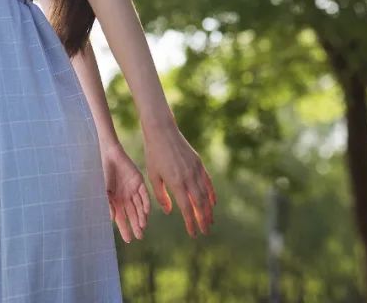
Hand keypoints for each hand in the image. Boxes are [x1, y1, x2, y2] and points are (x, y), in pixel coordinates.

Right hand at [100, 141, 149, 243]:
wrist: (109, 156)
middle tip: (139, 237)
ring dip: (142, 216)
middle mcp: (126, 198)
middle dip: (136, 226)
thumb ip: (108, 204)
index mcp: (116, 202)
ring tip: (143, 226)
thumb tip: (112, 218)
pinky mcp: (139, 181)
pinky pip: (144, 194)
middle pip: (133, 215)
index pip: (122, 219)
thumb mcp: (103, 191)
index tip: (128, 240)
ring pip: (140, 207)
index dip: (125, 229)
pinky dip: (145, 203)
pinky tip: (146, 212)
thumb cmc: (103, 173)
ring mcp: (133, 190)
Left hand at [143, 123, 216, 237]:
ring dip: (209, 209)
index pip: (187, 208)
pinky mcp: (199, 163)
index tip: (193, 234)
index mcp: (176, 183)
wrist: (162, 131)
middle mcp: (188, 177)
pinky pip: (208, 182)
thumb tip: (170, 211)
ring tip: (210, 221)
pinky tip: (213, 202)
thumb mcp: (153, 176)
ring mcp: (196, 169)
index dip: (191, 223)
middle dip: (204, 219)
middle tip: (206, 231)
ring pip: (206, 194)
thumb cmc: (153, 154)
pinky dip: (211, 193)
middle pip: (200, 204)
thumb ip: (162, 196)